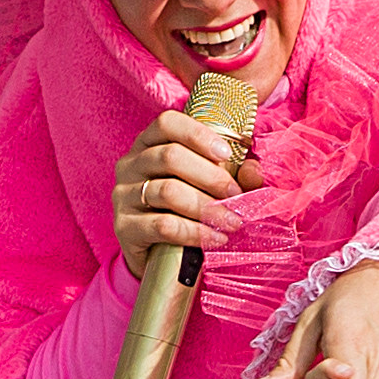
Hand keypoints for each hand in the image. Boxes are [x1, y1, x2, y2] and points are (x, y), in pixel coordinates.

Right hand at [112, 110, 262, 279]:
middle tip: (236, 196)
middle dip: (211, 177)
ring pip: (168, 191)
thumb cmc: (184, 209)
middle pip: (170, 156)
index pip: (167, 123)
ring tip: (232, 221)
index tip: (227, 154)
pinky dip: (194, 231)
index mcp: (149, 143)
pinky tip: (214, 237)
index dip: (198, 135)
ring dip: (207, 207)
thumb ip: (234, 175)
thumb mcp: (208, 187)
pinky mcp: (124, 227)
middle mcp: (131, 165)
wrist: (156, 254)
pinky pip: (163, 225)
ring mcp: (123, 195)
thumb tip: (254, 171)